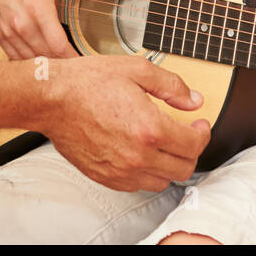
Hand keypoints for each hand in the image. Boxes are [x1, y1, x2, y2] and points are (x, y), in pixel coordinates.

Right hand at [0, 0, 112, 59]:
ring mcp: (7, 29)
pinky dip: (26, 61)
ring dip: (44, 64)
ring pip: (28, 58)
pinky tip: (36, 60)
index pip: (58, 45)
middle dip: (61, 64)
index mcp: (39, 9)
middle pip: (45, 55)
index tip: (81, 63)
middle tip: (73, 68)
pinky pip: (12, 55)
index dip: (72, 59)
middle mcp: (21, 23)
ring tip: (57, 67)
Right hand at [37, 55, 210, 191]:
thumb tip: (193, 100)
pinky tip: (141, 153)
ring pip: (163, 181)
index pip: (194, 144)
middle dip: (190, 150)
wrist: (51, 99)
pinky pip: (138, 185)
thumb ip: (171, 86)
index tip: (199, 125)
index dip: (203, 133)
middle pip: (183, 167)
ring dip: (169, 164)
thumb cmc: (87, 82)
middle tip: (185, 134)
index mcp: (150, 128)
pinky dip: (146, 172)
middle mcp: (138, 155)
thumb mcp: (136, 70)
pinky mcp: (106, 177)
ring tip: (163, 144)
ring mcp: (121, 170)